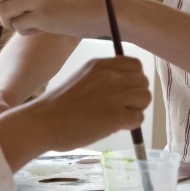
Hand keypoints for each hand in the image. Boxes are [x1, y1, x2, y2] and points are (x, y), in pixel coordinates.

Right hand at [16, 56, 150, 152]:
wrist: (45, 121)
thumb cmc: (59, 104)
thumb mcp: (82, 78)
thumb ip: (103, 78)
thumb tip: (126, 88)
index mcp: (101, 64)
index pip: (135, 65)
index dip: (134, 79)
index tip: (124, 90)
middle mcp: (111, 76)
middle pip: (143, 81)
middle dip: (136, 95)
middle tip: (121, 106)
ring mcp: (115, 95)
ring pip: (145, 98)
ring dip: (135, 109)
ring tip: (117, 116)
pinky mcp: (117, 116)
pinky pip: (138, 118)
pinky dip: (130, 124)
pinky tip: (114, 126)